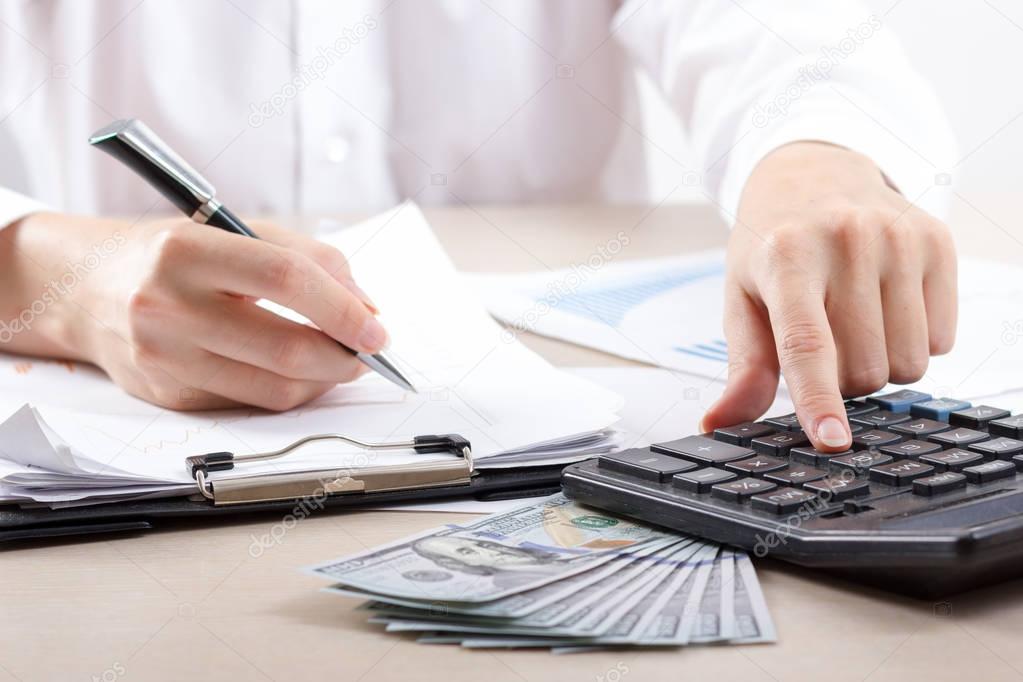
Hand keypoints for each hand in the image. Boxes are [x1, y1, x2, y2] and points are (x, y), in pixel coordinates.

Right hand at [0, 213, 386, 409]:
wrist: (83, 287)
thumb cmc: (170, 255)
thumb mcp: (230, 230)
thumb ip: (303, 258)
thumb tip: (366, 307)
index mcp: (186, 252)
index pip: (286, 279)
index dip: (343, 307)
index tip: (377, 325)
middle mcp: (168, 308)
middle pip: (286, 347)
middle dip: (345, 355)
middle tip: (370, 349)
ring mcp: (164, 359)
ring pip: (274, 389)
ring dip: (325, 380)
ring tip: (342, 360)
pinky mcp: (168, 395)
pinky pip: (250, 404)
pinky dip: (290, 392)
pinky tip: (301, 373)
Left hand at [701, 142, 956, 450]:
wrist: (815, 175)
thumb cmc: (772, 247)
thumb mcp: (743, 298)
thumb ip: (742, 366)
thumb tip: (718, 423)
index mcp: (786, 257)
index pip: (806, 344)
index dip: (819, 399)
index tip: (832, 440)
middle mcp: (846, 241)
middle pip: (863, 369)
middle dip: (843, 379)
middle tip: (826, 342)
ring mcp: (898, 238)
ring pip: (909, 362)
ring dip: (881, 363)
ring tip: (855, 321)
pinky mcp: (937, 241)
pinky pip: (943, 340)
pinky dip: (915, 341)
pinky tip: (888, 306)